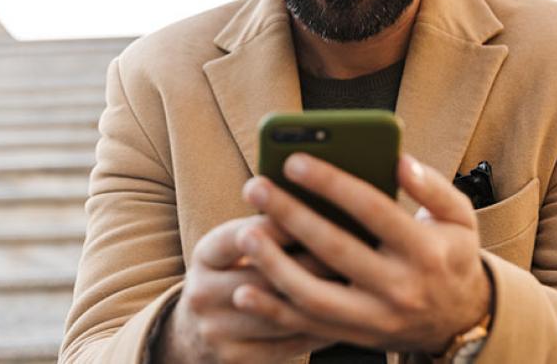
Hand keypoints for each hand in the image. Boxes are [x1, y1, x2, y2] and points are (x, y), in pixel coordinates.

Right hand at [156, 215, 336, 362]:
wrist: (199, 331)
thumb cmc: (234, 274)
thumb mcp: (234, 248)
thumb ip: (265, 231)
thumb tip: (321, 207)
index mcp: (203, 256)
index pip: (240, 235)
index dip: (277, 226)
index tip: (318, 211)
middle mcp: (202, 293)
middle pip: (264, 276)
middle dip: (310, 263)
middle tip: (354, 249)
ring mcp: (216, 330)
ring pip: (280, 314)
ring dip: (321, 298)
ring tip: (357, 282)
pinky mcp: (235, 360)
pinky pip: (288, 345)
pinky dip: (320, 330)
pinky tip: (348, 317)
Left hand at [234, 153, 492, 353]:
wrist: (460, 322)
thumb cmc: (451, 255)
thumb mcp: (459, 218)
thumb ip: (432, 186)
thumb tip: (398, 159)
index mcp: (425, 250)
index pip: (372, 209)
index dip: (331, 183)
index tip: (293, 160)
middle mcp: (401, 287)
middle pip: (335, 248)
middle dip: (290, 215)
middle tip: (255, 187)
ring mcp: (376, 318)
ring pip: (315, 295)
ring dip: (275, 265)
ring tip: (245, 235)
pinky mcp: (356, 337)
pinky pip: (308, 326)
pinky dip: (273, 311)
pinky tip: (244, 290)